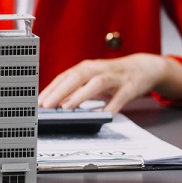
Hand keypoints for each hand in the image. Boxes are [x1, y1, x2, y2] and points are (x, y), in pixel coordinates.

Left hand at [38, 53, 168, 112]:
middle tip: (46, 105)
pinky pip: (120, 97)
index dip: (51, 89)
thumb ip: (75, 89)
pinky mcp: (130, 87)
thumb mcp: (91, 79)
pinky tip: (103, 114)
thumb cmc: (111, 75)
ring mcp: (114, 77)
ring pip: (97, 83)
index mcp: (85, 68)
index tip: (38, 101)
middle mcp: (98, 69)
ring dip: (81, 95)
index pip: (64, 77)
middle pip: (77, 78)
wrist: (142, 68)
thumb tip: (55, 102)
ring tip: (67, 107)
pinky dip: (112, 105)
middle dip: (60, 91)